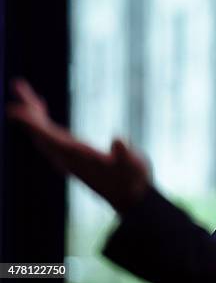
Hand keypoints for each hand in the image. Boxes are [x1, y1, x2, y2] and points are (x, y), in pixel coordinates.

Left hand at [7, 79, 150, 213]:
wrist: (131, 198)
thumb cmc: (133, 179)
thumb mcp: (134, 165)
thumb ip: (126, 153)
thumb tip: (119, 139)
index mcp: (78, 156)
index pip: (49, 138)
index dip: (32, 124)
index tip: (13, 110)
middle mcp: (68, 157)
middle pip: (40, 133)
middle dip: (29, 112)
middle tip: (18, 85)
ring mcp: (68, 157)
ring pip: (42, 133)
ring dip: (32, 113)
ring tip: (24, 90)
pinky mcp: (72, 156)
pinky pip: (48, 135)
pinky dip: (41, 120)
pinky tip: (41, 109)